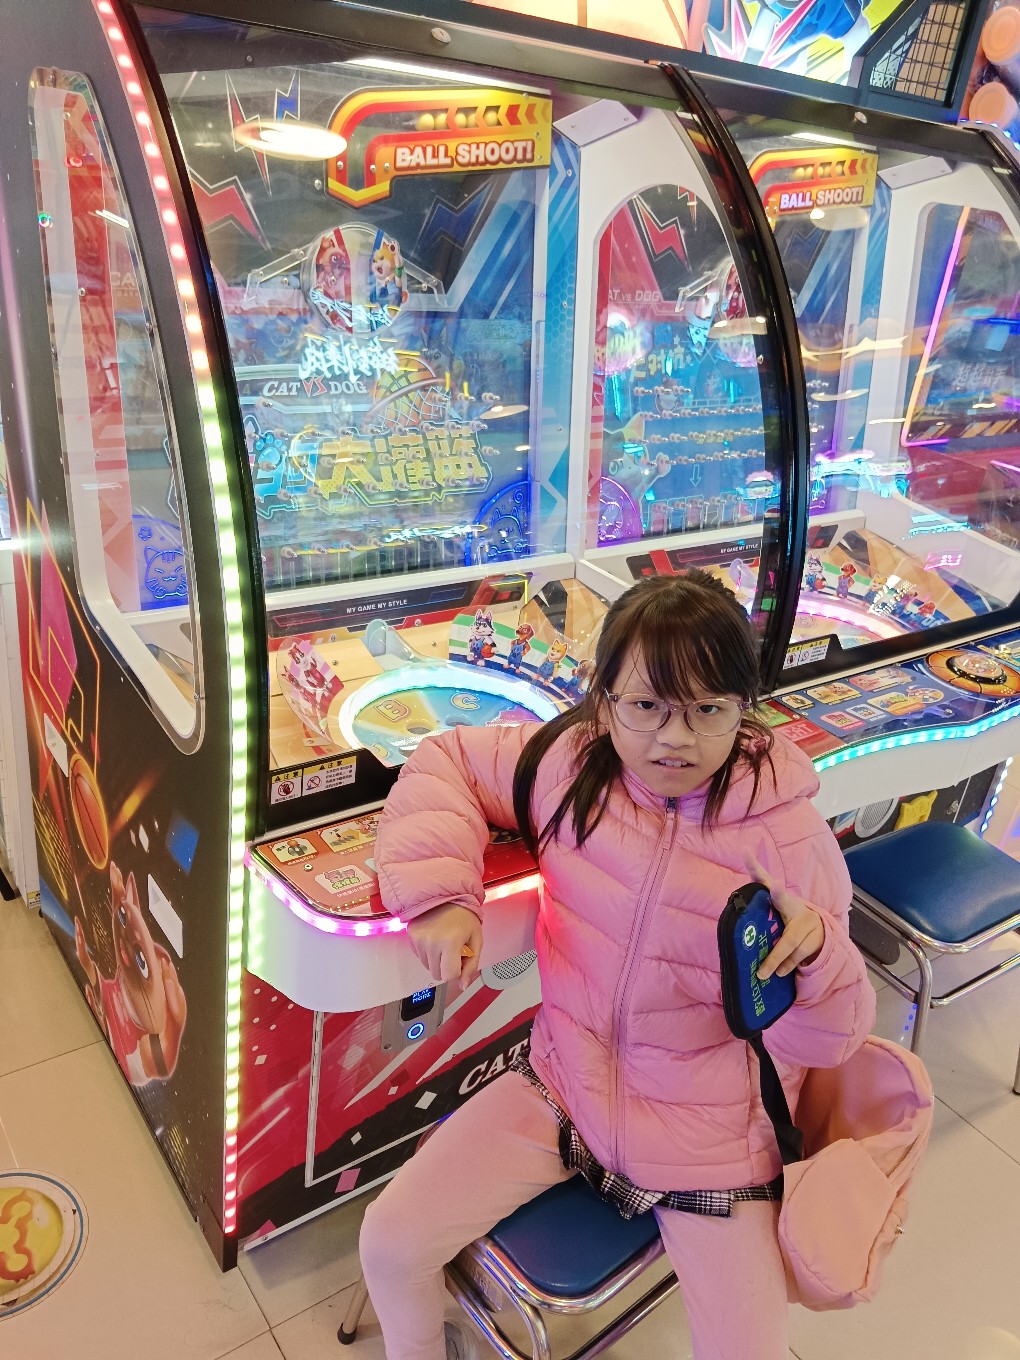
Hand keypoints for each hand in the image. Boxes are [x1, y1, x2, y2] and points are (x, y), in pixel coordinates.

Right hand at [407, 903, 482, 983]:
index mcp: (451, 943)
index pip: (449, 976)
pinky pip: (419, 956)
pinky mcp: (411, 936)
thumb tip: (463, 986)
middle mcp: (432, 943)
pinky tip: (434, 938)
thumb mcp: (476, 940)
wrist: (446, 895)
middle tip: (453, 950)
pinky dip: (427, 952)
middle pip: (437, 975)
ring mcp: (419, 940)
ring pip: (427, 967)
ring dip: (436, 960)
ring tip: (444, 942)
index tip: (460, 959)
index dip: (457, 971)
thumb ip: (471, 965)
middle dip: (447, 966)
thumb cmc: (464, 917)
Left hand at [745, 857, 825, 979]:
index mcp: (778, 898)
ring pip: (789, 941)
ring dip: (774, 959)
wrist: (820, 933)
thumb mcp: (774, 914)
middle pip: (785, 901)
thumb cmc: (787, 922)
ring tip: (762, 973)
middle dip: (779, 893)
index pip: (764, 880)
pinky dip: (786, 966)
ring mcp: (807, 922)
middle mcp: (793, 905)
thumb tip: (736, 908)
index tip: (745, 853)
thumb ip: (758, 909)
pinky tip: (778, 972)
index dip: (755, 867)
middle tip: (776, 885)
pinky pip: (798, 955)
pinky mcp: (816, 938)